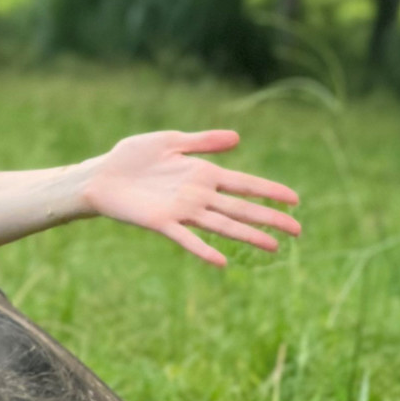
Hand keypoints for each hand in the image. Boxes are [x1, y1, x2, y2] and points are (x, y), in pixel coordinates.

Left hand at [79, 129, 300, 267]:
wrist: (101, 175)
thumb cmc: (132, 157)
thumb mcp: (171, 141)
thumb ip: (203, 142)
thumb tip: (237, 138)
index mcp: (203, 174)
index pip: (244, 183)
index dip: (269, 191)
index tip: (295, 199)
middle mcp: (198, 195)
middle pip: (241, 208)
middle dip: (270, 218)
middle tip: (298, 230)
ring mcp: (182, 211)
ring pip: (222, 225)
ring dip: (248, 235)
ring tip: (273, 247)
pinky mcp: (162, 223)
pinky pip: (187, 240)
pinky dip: (203, 250)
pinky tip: (222, 262)